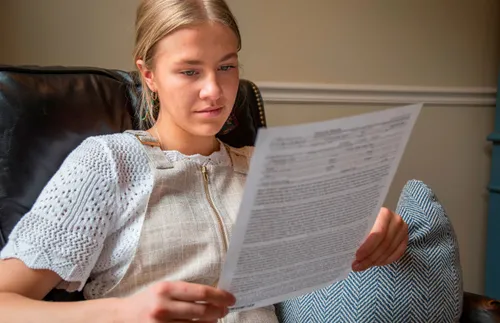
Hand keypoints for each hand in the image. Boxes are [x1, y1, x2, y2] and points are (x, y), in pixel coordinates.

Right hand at [120, 281, 234, 322]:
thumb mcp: (164, 289)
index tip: (231, 298)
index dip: (220, 296)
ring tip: (215, 318)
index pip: (201, 293)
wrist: (122, 317)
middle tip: (226, 310)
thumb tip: (214, 296)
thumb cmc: (148, 300)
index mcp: (166, 289)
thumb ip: (185, 292)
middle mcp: (163, 307)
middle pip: (203, 312)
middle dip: (219, 311)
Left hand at [352, 207, 407, 271]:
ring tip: (363, 266)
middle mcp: (396, 220)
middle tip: (357, 265)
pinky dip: (385, 261)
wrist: (379, 216)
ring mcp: (402, 230)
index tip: (357, 256)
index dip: (367, 247)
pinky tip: (375, 263)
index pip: (378, 233)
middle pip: (384, 244)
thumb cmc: (365, 219)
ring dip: (376, 261)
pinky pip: (397, 253)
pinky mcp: (405, 238)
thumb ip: (357, 231)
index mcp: (384, 212)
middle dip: (369, 257)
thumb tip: (347, 249)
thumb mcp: (360, 221)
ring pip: (390, 250)